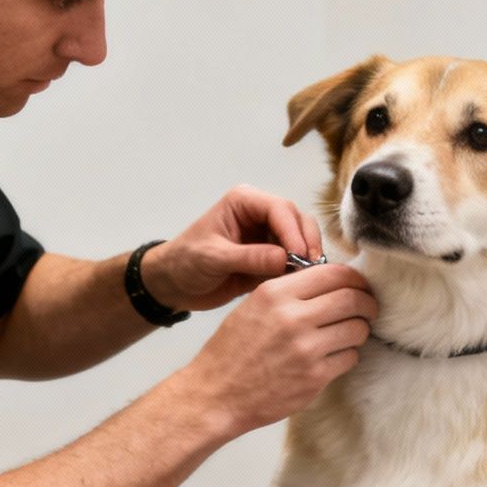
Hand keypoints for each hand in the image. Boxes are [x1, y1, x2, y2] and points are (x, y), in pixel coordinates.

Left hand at [143, 185, 322, 311]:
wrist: (174, 284)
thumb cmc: (185, 262)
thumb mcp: (213, 258)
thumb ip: (249, 257)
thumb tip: (285, 259)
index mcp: (244, 202)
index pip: (280, 209)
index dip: (293, 232)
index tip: (300, 256)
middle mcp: (260, 214)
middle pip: (297, 221)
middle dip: (307, 243)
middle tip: (312, 269)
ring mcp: (268, 236)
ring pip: (302, 240)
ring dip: (308, 257)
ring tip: (309, 278)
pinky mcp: (271, 258)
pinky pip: (294, 261)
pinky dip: (301, 271)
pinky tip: (303, 284)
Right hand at [176, 263, 375, 433]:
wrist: (216, 394)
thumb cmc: (232, 350)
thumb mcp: (253, 306)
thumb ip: (290, 291)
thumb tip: (332, 283)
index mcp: (275, 294)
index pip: (333, 273)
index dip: (355, 279)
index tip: (359, 286)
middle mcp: (292, 317)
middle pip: (352, 299)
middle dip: (368, 303)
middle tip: (368, 308)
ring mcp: (306, 349)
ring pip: (357, 329)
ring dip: (360, 330)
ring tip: (350, 333)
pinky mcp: (314, 378)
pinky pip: (350, 358)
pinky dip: (348, 355)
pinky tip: (335, 356)